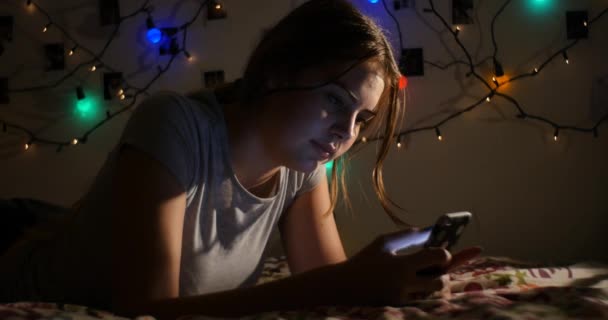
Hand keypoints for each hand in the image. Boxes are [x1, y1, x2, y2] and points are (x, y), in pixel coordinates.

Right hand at [335, 229, 481, 305]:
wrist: (341, 287)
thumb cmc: (363, 261)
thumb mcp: (383, 243)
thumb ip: (407, 235)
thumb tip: (429, 231)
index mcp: (401, 265)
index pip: (438, 257)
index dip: (445, 253)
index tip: (443, 251)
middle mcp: (404, 285)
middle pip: (441, 281)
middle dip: (443, 272)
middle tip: (441, 265)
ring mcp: (402, 300)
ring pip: (433, 293)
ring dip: (434, 283)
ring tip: (429, 273)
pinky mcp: (399, 308)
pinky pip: (421, 300)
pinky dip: (421, 291)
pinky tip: (418, 282)